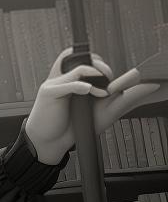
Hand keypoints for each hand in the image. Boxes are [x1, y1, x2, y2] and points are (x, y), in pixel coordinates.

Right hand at [24, 48, 165, 163]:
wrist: (52, 143)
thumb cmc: (74, 127)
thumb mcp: (106, 111)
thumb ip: (127, 97)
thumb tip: (153, 85)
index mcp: (77, 81)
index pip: (92, 62)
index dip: (104, 67)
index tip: (115, 82)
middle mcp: (67, 79)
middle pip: (84, 58)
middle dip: (102, 67)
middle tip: (110, 80)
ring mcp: (57, 84)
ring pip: (80, 68)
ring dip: (96, 76)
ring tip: (102, 92)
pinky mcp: (49, 92)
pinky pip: (68, 82)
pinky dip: (82, 86)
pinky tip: (89, 92)